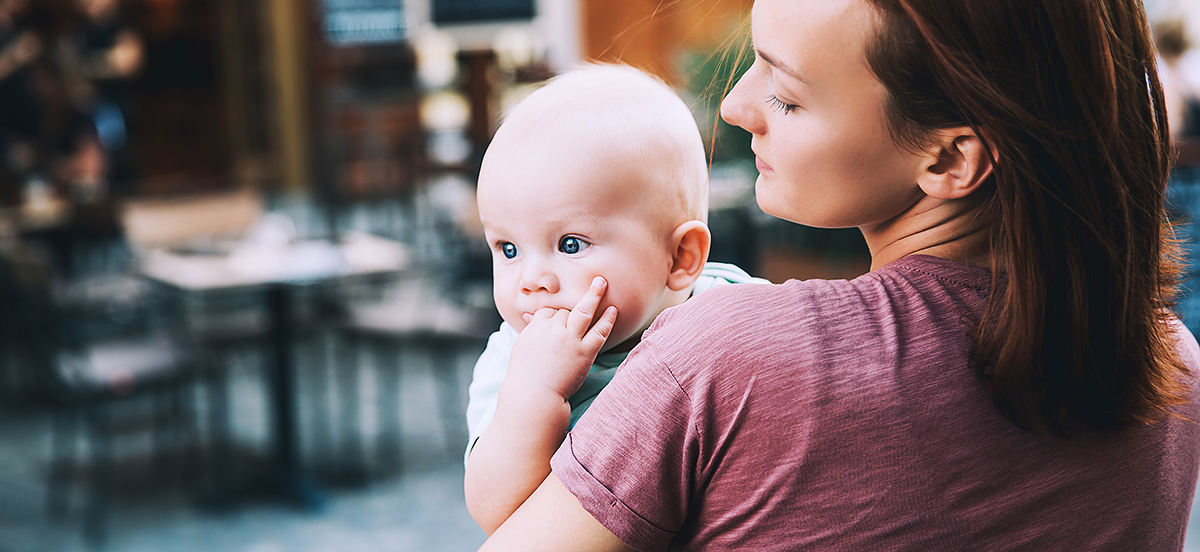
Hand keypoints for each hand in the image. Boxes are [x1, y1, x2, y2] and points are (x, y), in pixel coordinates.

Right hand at [507, 276, 617, 399]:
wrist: (533, 395)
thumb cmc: (525, 374)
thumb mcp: (522, 346)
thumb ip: (531, 329)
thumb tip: (531, 316)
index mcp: (536, 327)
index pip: (549, 311)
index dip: (555, 317)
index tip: (560, 324)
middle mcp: (553, 329)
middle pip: (566, 311)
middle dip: (575, 307)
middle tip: (598, 280)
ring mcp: (570, 340)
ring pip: (583, 311)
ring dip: (594, 295)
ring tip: (603, 282)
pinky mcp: (584, 352)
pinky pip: (598, 332)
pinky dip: (607, 321)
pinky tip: (613, 310)